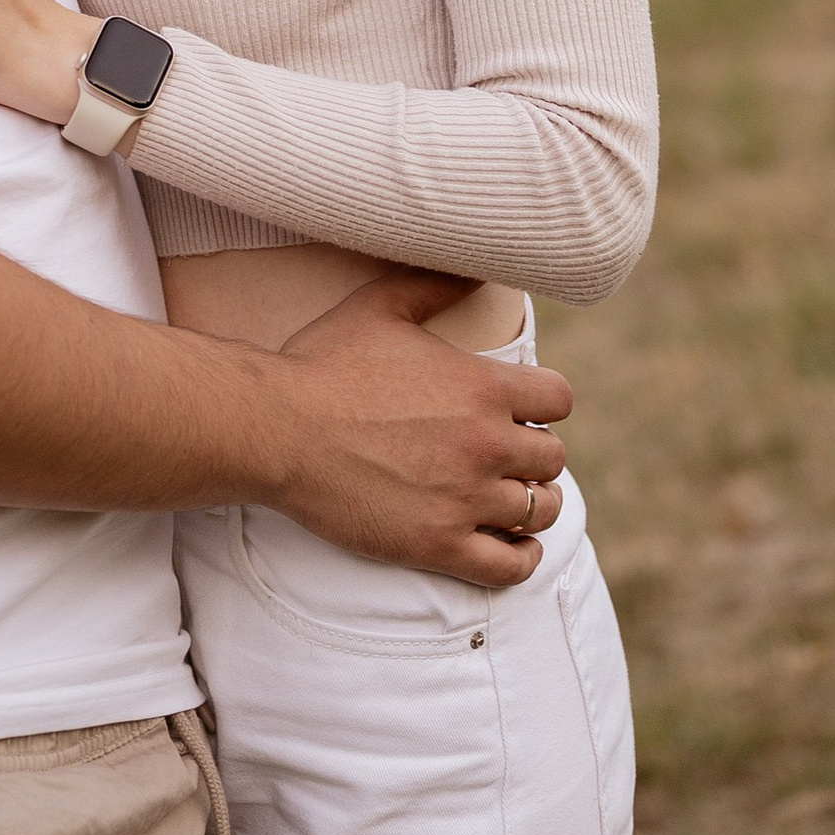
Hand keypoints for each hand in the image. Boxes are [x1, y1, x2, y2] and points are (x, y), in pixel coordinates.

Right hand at [269, 270, 574, 588]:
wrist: (276, 428)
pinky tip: (512, 545)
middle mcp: (485, 443)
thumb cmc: (323, 363)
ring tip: (511, 498)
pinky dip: (521, 558)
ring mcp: (465, 498)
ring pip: (541, 510)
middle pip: (553, 457)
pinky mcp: (438, 544)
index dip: (543, 403)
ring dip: (532, 503)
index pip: (558, 399)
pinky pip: (511, 566)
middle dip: (534, 454)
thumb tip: (480, 268)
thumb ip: (437, 284)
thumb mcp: (381, 306)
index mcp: (481, 386)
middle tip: (507, 455)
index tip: (520, 410)